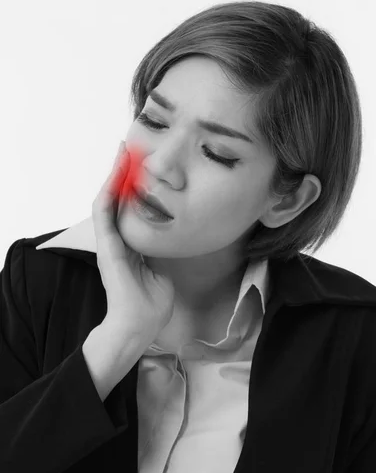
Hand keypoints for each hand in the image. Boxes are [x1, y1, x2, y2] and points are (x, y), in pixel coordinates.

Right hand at [91, 140, 174, 345]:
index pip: (129, 207)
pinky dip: (109, 190)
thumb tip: (174, 236)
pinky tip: (117, 171)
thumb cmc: (151, 302)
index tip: (142, 164)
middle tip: (129, 147)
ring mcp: (110, 241)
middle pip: (116, 197)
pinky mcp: (107, 245)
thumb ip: (163, 250)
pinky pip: (104, 212)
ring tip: (122, 151)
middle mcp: (117, 238)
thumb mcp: (163, 268)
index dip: (133, 185)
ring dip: (113, 174)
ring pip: (107, 199)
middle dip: (122, 171)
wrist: (139, 324)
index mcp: (129, 243)